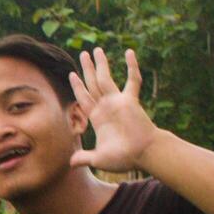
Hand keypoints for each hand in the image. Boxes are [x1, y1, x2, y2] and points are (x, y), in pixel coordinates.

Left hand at [68, 47, 156, 172]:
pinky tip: (129, 52)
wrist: (144, 154)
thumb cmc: (124, 158)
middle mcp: (106, 106)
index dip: (78, 86)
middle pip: (93, 83)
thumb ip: (85, 158)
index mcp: (97, 117)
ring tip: (96, 49)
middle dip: (88, 69)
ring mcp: (118, 102)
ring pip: (106, 78)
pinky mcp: (131, 100)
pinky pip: (132, 80)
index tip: (72, 74)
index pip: (83, 97)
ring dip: (101, 64)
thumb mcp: (99, 159)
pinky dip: (131, 66)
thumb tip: (70, 164)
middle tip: (83, 54)